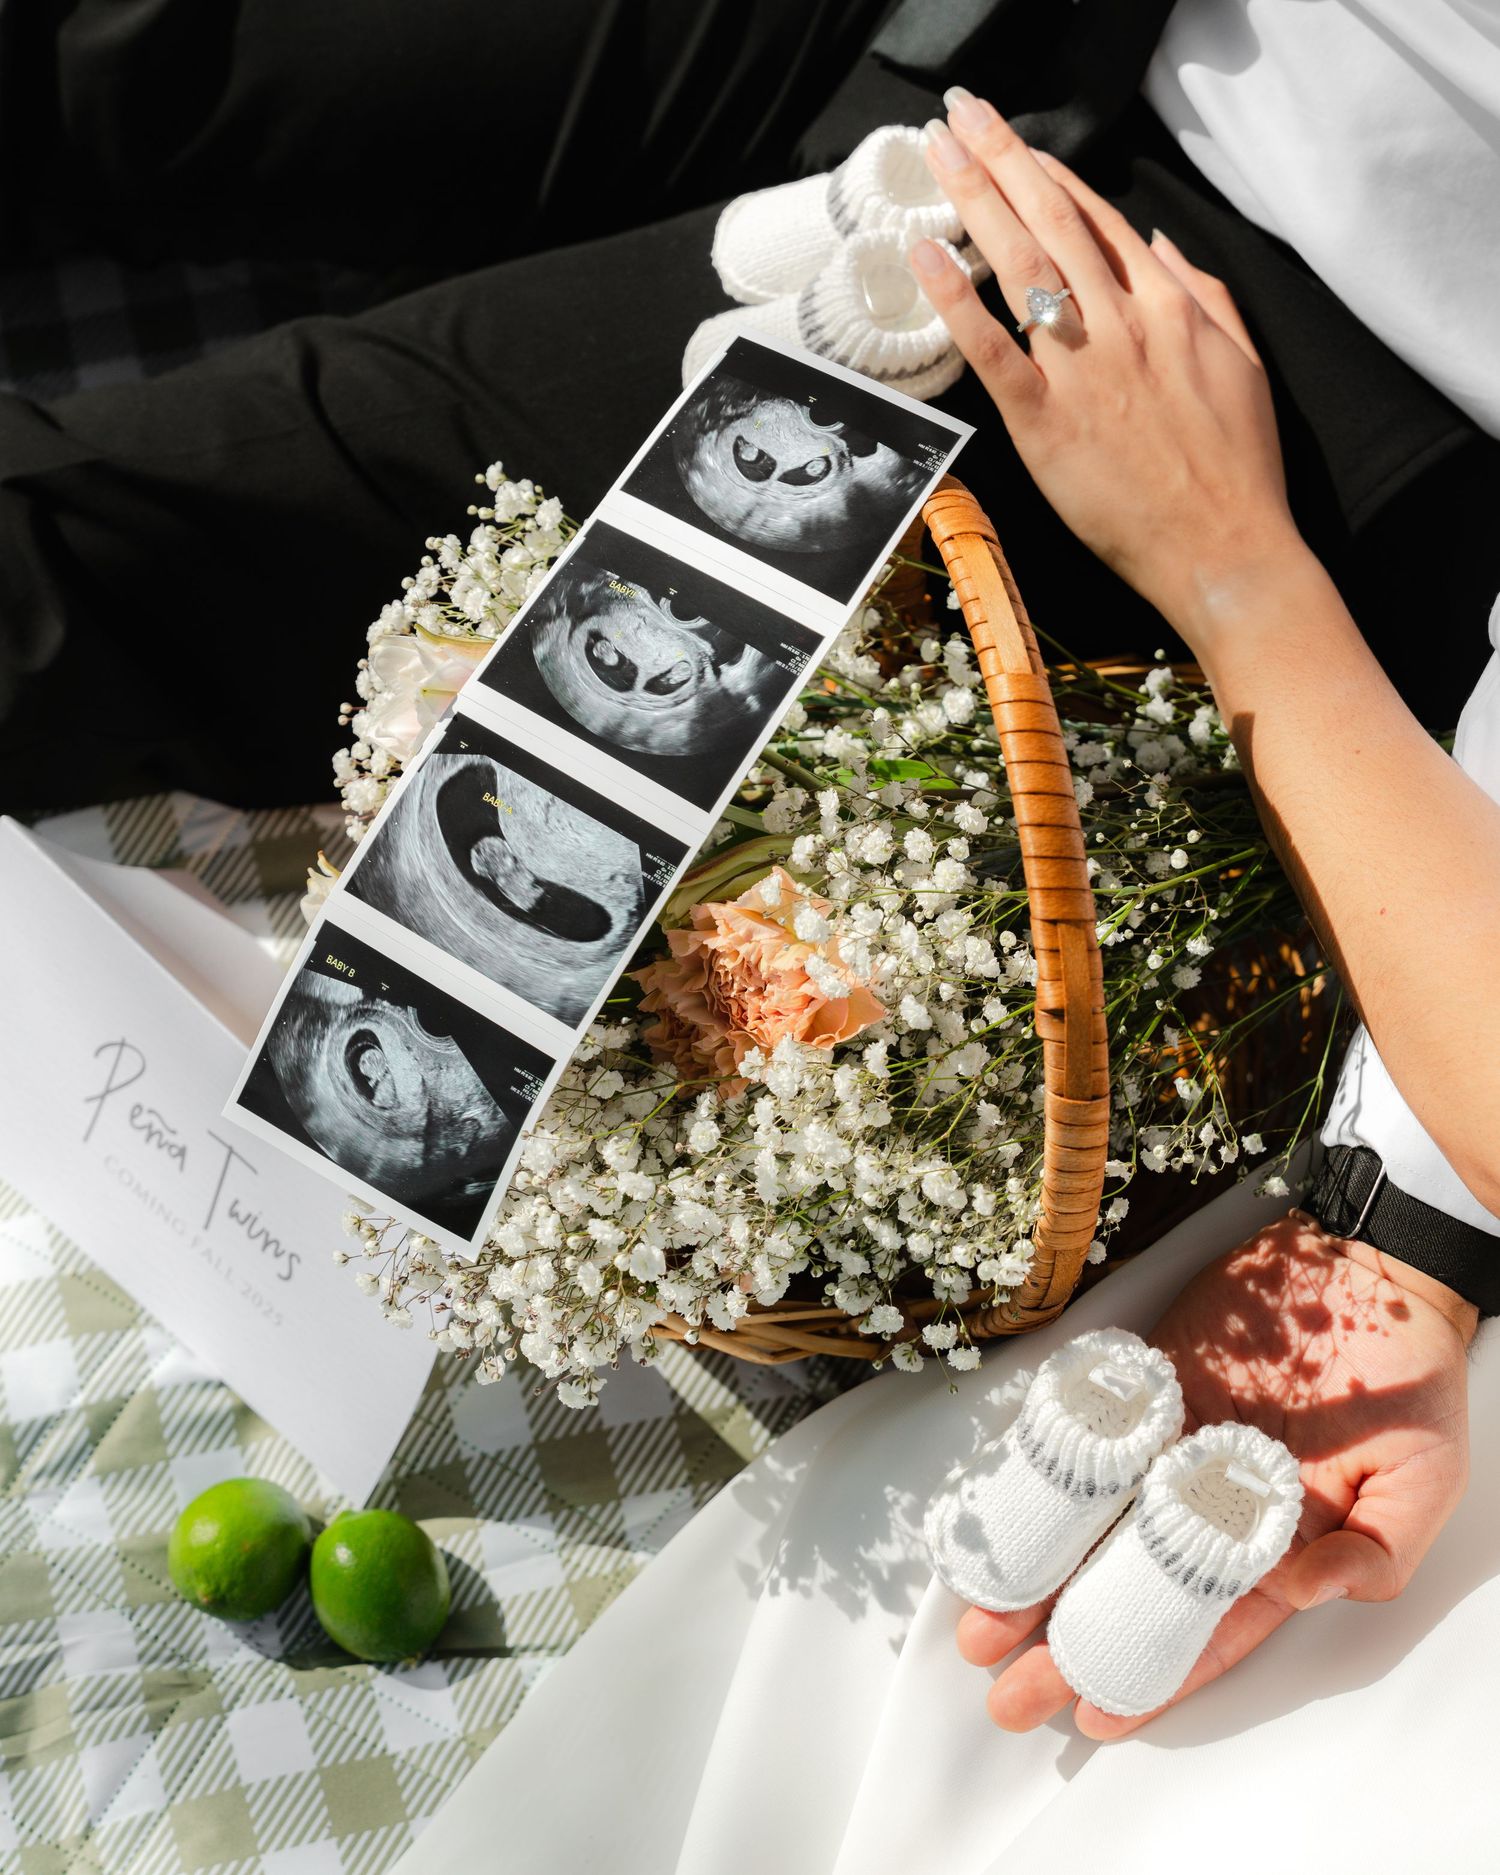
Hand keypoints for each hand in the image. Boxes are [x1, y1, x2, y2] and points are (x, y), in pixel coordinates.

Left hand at [912, 88, 1310, 638]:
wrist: (1227, 546)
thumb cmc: (1237, 466)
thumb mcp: (1241, 361)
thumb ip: (1203, 293)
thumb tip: (1157, 245)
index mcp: (1168, 307)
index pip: (1098, 220)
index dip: (1049, 172)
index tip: (1012, 139)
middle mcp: (1122, 324)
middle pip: (1051, 222)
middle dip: (1002, 158)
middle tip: (959, 115)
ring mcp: (1084, 370)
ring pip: (1022, 266)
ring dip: (975, 200)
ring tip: (938, 153)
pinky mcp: (1048, 423)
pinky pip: (993, 349)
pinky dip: (957, 300)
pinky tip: (925, 256)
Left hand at [955, 1211, 1474, 1737]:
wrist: (1369, 1265)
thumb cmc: (1408, 1375)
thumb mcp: (1419, 1482)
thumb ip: (1370, 1554)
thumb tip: (1300, 1591)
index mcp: (1278, 1544)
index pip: (1204, 1628)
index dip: (1152, 1675)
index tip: (1096, 1717)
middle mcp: (1210, 1504)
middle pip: (1130, 1590)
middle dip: (1071, 1646)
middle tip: (1010, 1695)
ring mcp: (1171, 1446)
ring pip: (1093, 1527)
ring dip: (1039, 1577)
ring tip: (983, 1630)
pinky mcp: (1144, 1387)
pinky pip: (1084, 1443)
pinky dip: (1041, 1482)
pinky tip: (999, 1522)